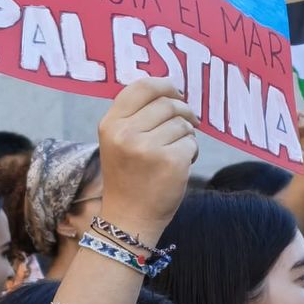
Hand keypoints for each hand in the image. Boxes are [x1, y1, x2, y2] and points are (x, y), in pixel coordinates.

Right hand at [96, 78, 199, 235]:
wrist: (129, 219)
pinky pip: (192, 143)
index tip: (176, 93)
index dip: (165, 85)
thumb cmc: (128, 177)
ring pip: (182, 123)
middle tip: (187, 124)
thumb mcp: (118, 141)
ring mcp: (148, 148)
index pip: (142, 86)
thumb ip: (135, 114)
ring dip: (186, 135)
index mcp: (111, 124)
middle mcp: (126, 133)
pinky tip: (179, 166)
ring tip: (175, 152)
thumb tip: (170, 90)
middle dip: (183, 112)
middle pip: (167, 103)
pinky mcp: (171, 161)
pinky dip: (192, 152)